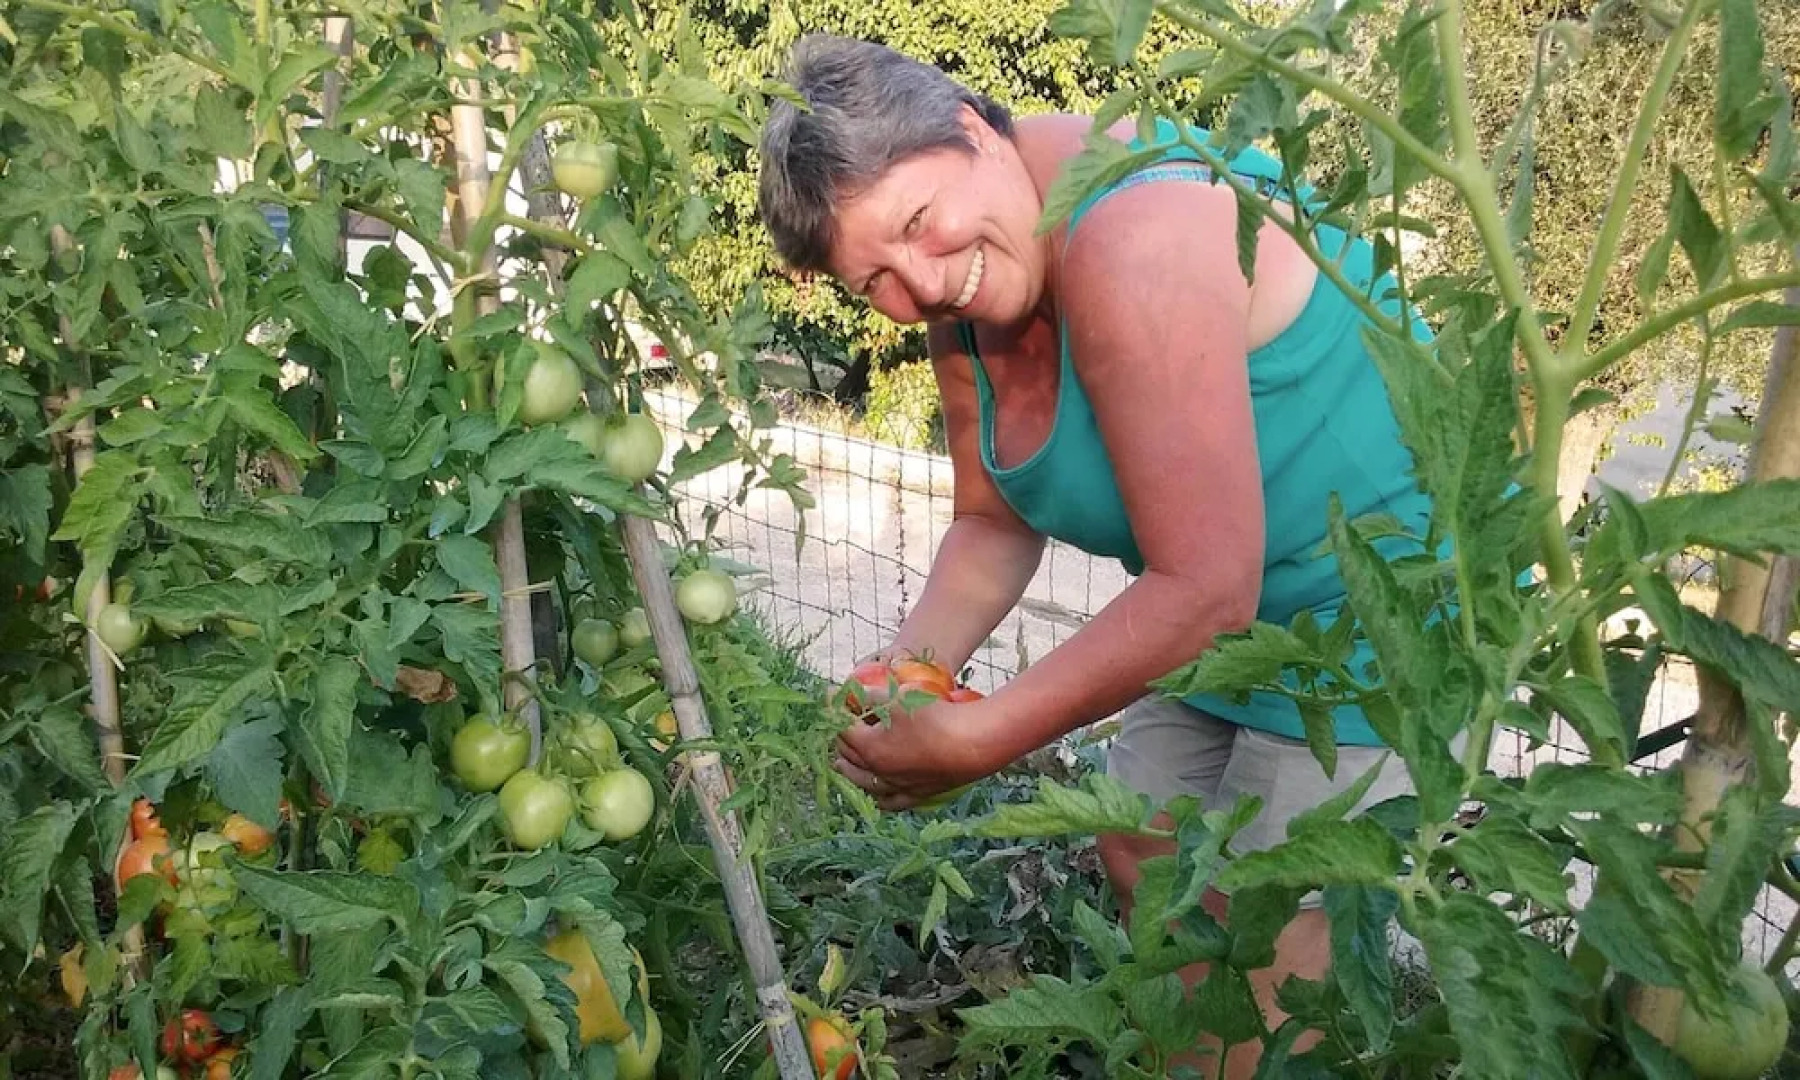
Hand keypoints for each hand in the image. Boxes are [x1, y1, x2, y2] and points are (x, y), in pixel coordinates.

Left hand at [834, 693, 1009, 811]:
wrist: (972, 745)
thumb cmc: (935, 718)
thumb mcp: (899, 699)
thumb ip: (872, 695)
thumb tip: (852, 691)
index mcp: (869, 749)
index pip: (842, 728)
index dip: (833, 709)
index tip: (829, 695)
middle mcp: (879, 772)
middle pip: (849, 755)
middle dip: (839, 737)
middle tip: (838, 723)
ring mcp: (897, 786)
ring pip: (864, 783)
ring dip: (849, 771)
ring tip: (840, 763)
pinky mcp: (917, 795)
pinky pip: (890, 801)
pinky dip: (878, 798)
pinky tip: (876, 796)